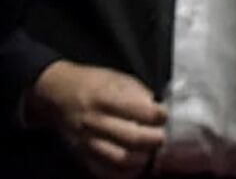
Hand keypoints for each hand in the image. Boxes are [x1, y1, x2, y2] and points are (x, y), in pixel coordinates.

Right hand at [25, 60, 165, 178]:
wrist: (58, 95)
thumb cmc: (93, 84)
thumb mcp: (118, 78)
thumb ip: (140, 94)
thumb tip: (159, 110)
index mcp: (106, 99)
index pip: (141, 112)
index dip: (160, 115)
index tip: (165, 115)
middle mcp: (95, 123)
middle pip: (132, 139)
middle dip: (156, 140)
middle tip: (163, 136)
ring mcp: (87, 142)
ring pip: (120, 160)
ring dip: (142, 159)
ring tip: (151, 151)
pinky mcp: (82, 156)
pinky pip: (105, 173)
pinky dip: (124, 173)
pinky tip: (135, 166)